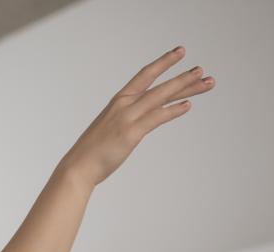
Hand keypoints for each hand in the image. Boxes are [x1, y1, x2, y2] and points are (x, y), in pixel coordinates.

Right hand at [58, 45, 215, 188]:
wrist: (77, 167)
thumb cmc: (91, 152)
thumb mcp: (109, 128)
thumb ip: (126, 121)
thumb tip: (140, 122)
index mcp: (117, 102)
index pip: (144, 76)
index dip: (162, 63)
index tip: (178, 53)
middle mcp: (123, 105)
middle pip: (157, 84)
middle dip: (181, 76)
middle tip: (201, 70)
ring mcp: (126, 118)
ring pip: (160, 97)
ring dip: (184, 87)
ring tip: (204, 82)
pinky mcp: (130, 133)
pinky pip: (156, 117)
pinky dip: (172, 110)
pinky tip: (187, 105)